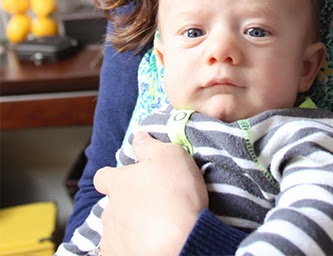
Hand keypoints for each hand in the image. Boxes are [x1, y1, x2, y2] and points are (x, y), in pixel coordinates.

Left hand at [93, 131, 207, 255]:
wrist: (179, 244)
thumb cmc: (175, 196)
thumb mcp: (170, 155)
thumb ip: (150, 145)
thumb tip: (139, 137)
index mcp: (118, 182)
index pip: (102, 177)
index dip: (112, 177)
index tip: (127, 179)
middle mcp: (110, 210)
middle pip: (112, 204)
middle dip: (127, 205)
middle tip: (152, 206)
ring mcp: (112, 238)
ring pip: (116, 229)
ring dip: (130, 227)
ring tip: (155, 228)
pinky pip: (121, 250)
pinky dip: (133, 247)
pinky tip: (150, 245)